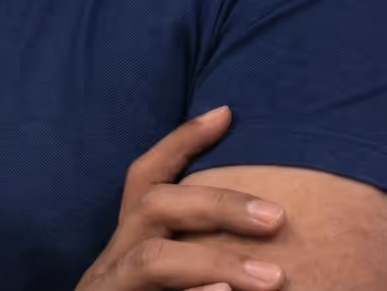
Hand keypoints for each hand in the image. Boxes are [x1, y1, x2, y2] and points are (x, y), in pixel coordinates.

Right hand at [74, 105, 287, 290]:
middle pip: (152, 208)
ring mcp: (109, 289)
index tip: (225, 113)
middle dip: (216, 204)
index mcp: (128, 244)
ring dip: (214, 262)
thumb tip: (269, 229)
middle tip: (277, 217)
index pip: (146, 179)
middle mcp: (112, 261)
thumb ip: (195, 250)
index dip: (181, 142)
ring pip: (150, 260)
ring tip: (272, 278)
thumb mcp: (166, 275)